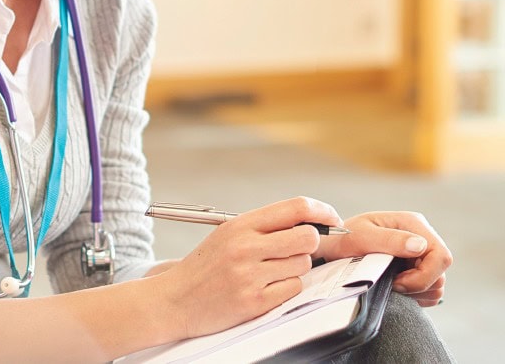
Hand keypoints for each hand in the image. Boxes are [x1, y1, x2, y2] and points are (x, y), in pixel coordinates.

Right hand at [152, 197, 343, 340]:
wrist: (177, 299)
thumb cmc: (206, 266)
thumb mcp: (228, 235)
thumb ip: (264, 228)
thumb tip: (310, 223)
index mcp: (240, 225)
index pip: (295, 207)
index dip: (322, 211)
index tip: (332, 218)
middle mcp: (246, 246)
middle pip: (307, 237)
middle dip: (310, 245)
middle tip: (296, 251)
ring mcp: (251, 274)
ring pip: (303, 265)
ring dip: (295, 269)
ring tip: (270, 272)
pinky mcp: (256, 301)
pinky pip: (293, 289)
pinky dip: (286, 289)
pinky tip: (266, 288)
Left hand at [316, 211, 451, 306]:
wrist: (333, 248)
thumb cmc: (343, 239)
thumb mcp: (361, 237)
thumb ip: (391, 240)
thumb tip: (421, 245)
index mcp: (412, 223)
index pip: (440, 255)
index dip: (424, 275)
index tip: (398, 281)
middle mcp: (420, 236)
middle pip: (440, 271)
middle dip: (418, 284)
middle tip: (392, 284)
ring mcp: (420, 253)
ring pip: (437, 283)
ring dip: (416, 290)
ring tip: (391, 283)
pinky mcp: (416, 268)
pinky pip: (430, 290)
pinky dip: (415, 294)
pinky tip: (395, 287)